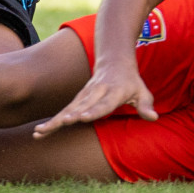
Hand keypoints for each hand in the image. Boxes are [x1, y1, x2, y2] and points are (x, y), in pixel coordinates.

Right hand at [34, 60, 154, 137]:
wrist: (113, 60)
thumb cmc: (130, 81)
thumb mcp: (142, 91)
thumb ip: (146, 105)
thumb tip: (153, 118)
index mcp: (113, 91)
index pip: (103, 103)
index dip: (92, 111)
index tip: (81, 118)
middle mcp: (96, 92)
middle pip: (80, 106)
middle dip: (68, 116)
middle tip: (59, 124)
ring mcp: (85, 94)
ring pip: (68, 109)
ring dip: (54, 120)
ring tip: (39, 132)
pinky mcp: (78, 98)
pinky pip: (64, 111)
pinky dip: (52, 120)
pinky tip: (41, 132)